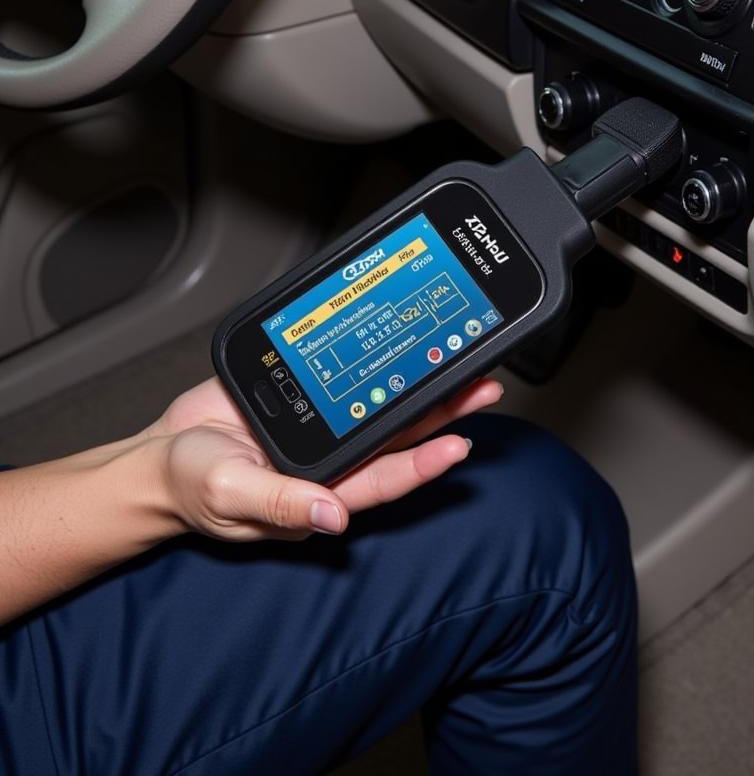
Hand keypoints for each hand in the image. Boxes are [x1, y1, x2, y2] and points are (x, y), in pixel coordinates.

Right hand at [148, 376, 502, 541]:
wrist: (160, 453)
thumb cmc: (191, 484)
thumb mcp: (230, 494)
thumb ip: (280, 503)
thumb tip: (333, 516)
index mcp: (321, 490)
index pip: (385, 479)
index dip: (423, 465)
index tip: (459, 445)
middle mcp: (332, 461)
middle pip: (399, 439)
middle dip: (444, 416)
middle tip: (483, 389)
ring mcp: (323, 428)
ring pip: (383, 407)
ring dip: (423, 389)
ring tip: (463, 367)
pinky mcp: (307, 396)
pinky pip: (349, 381)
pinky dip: (376, 366)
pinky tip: (404, 347)